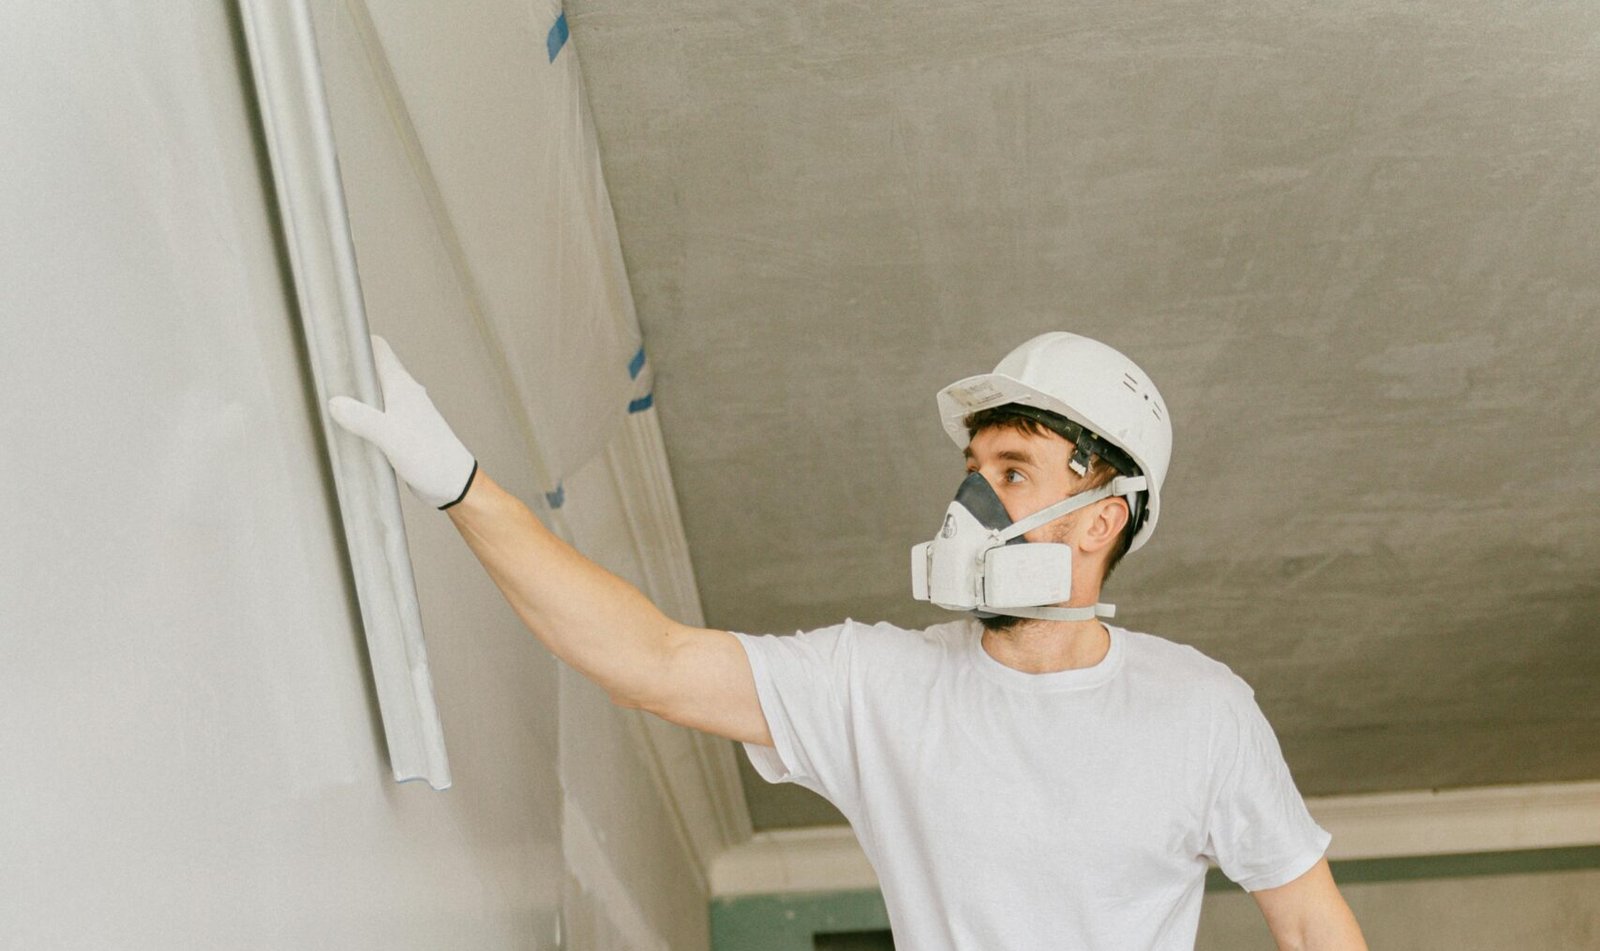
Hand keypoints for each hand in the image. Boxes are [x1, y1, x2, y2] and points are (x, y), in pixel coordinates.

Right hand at [328, 335, 477, 508]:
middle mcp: (403, 394)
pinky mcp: (400, 432)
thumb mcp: (390, 436)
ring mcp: (402, 413)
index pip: (378, 350)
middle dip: (349, 369)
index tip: (334, 340)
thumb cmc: (430, 457)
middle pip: (372, 370)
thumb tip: (334, 403)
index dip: (357, 340)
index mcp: (402, 386)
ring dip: (353, 396)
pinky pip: (375, 416)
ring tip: (327, 399)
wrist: (453, 484)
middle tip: (321, 374)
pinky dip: (361, 417)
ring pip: (373, 395)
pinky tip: (346, 427)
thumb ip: (362, 418)